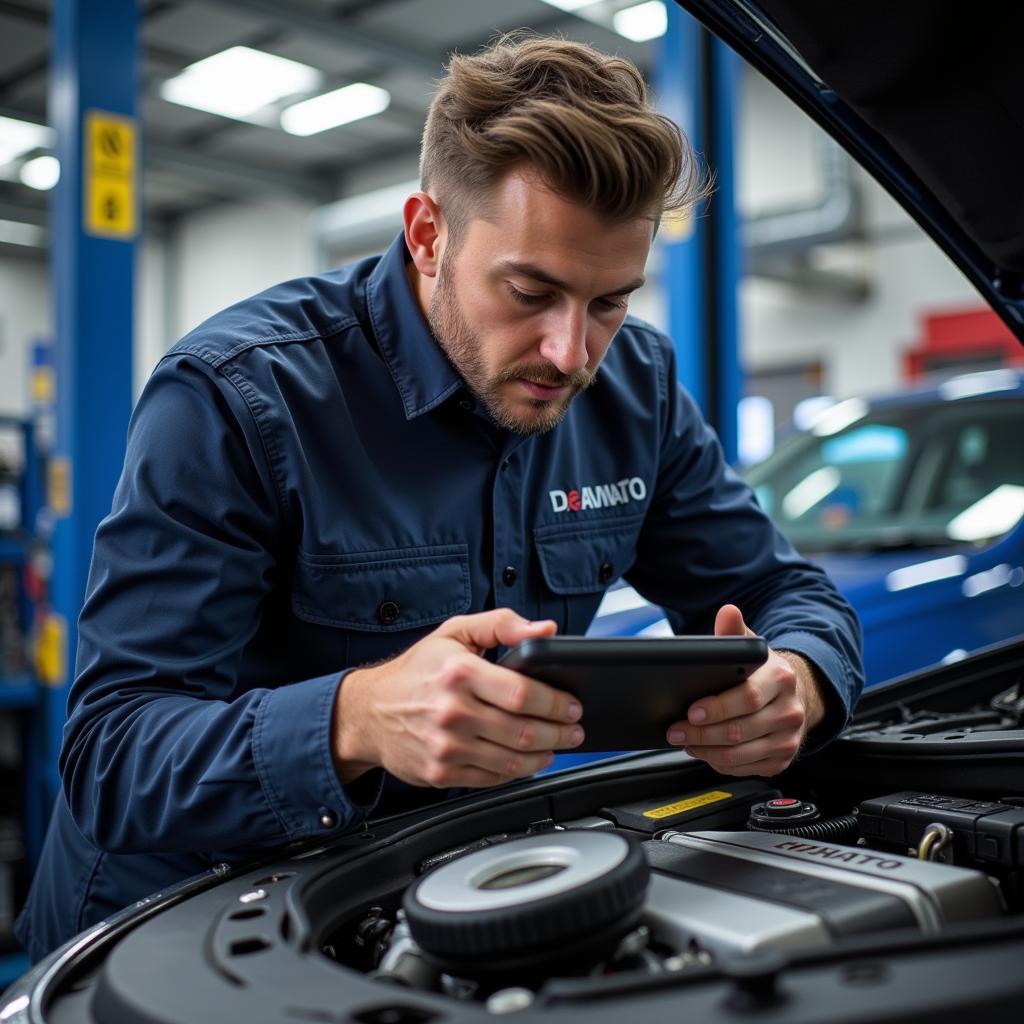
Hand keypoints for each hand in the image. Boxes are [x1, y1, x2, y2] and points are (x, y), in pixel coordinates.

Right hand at [333, 609, 584, 787]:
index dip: (556, 703)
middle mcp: (451, 711)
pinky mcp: (441, 772)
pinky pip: (492, 778)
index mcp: (459, 673)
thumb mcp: (455, 632)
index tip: (572, 705)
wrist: (368, 712)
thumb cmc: (416, 671)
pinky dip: (517, 772)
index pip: (523, 694)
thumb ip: (502, 625)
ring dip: (544, 756)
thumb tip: (545, 630)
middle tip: (573, 729)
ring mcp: (446, 746)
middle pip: (523, 731)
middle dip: (559, 733)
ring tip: (556, 746)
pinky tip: (526, 761)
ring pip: (512, 761)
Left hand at [665, 604, 825, 775]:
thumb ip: (734, 631)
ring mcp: (788, 739)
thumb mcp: (751, 648)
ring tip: (684, 741)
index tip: (690, 711)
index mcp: (781, 679)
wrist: (795, 695)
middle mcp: (790, 711)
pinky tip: (704, 751)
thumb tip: (728, 611)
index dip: (716, 708)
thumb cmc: (763, 673)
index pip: (747, 697)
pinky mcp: (782, 759)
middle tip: (675, 730)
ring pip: (741, 754)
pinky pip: (745, 768)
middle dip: (701, 733)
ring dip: (706, 751)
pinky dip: (719, 763)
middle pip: (740, 730)